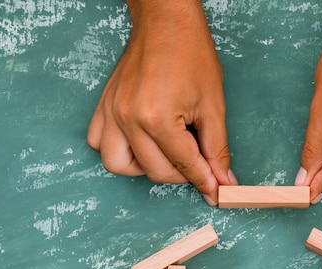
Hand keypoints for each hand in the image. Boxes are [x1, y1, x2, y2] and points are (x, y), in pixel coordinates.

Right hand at [87, 0, 236, 205]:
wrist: (166, 22)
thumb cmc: (191, 55)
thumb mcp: (213, 105)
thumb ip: (217, 149)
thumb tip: (223, 181)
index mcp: (158, 119)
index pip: (185, 165)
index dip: (205, 182)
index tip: (216, 193)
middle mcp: (129, 119)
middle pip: (155, 172)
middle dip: (182, 174)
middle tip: (198, 162)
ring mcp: (111, 113)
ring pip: (119, 166)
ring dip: (145, 167)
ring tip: (166, 151)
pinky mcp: (103, 106)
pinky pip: (98, 143)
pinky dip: (118, 150)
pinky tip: (140, 141)